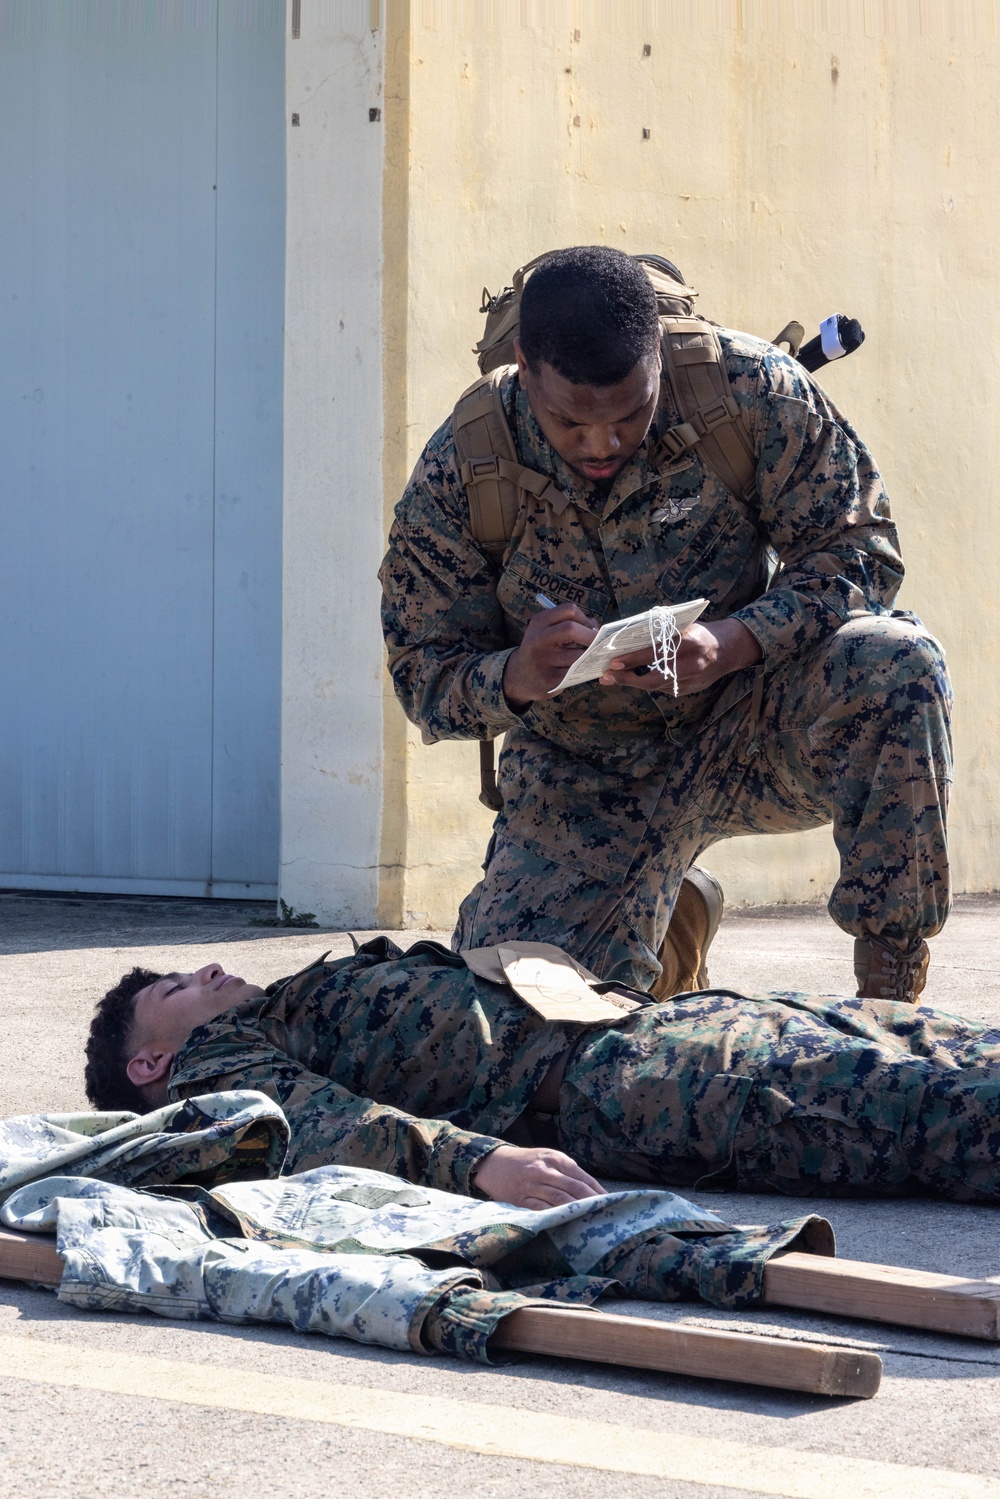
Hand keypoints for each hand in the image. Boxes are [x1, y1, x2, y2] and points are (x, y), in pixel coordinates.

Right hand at [472, 1144, 606, 1209]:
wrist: (494, 1163)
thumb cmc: (528, 1162)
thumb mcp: (548, 1157)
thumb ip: (568, 1171)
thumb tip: (593, 1191)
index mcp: (554, 1158)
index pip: (581, 1176)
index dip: (597, 1191)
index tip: (611, 1202)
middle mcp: (544, 1170)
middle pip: (573, 1188)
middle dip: (591, 1202)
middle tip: (606, 1215)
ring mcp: (531, 1185)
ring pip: (559, 1199)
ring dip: (577, 1211)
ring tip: (591, 1221)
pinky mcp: (520, 1200)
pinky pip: (541, 1210)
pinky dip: (555, 1217)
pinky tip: (566, 1224)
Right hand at [503, 602, 598, 708]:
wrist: (519, 676)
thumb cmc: (540, 650)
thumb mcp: (545, 631)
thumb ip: (568, 624)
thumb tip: (596, 628)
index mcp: (539, 622)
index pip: (569, 610)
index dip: (585, 618)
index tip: (590, 628)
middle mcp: (538, 639)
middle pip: (572, 629)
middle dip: (591, 636)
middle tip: (599, 643)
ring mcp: (543, 660)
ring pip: (578, 655)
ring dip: (589, 656)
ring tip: (589, 657)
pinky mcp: (550, 679)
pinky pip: (577, 672)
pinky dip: (585, 669)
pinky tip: (583, 669)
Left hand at [599, 618, 761, 694]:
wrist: (728, 650)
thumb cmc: (700, 632)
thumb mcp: (683, 625)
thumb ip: (661, 632)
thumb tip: (627, 638)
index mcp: (689, 642)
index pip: (655, 653)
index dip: (633, 659)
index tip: (613, 661)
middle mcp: (691, 664)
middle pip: (653, 678)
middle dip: (627, 679)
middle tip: (606, 677)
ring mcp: (691, 681)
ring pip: (655, 686)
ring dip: (633, 682)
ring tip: (613, 677)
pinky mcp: (688, 690)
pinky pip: (662, 687)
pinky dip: (646, 682)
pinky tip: (632, 677)